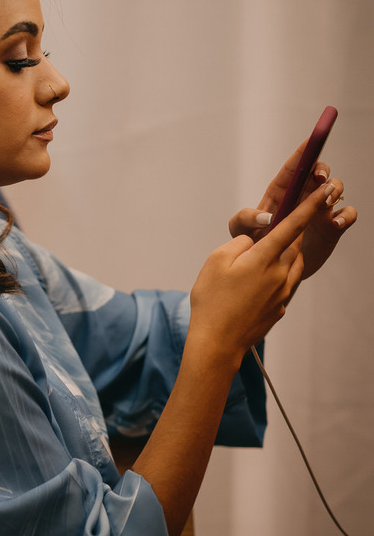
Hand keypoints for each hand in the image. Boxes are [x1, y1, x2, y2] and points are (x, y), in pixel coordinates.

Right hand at [193, 181, 332, 356]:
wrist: (217, 342)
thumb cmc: (212, 301)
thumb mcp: (215, 262)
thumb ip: (238, 243)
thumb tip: (253, 241)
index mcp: (263, 258)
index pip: (291, 225)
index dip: (308, 206)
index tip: (324, 192)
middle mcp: (279, 273)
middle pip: (292, 245)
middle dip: (285, 236)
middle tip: (268, 236)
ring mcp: (282, 292)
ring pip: (290, 265)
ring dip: (281, 257)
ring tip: (258, 263)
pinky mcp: (279, 307)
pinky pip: (282, 284)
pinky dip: (273, 278)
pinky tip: (251, 288)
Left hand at [228, 142, 356, 279]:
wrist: (267, 270)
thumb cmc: (251, 245)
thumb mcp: (239, 230)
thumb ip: (246, 219)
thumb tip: (267, 217)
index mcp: (280, 193)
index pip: (293, 168)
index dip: (303, 152)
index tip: (312, 139)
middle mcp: (302, 197)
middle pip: (318, 172)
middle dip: (321, 168)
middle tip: (318, 177)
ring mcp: (318, 211)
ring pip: (335, 188)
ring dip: (334, 189)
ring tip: (325, 199)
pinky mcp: (330, 228)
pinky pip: (347, 214)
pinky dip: (345, 215)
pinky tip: (335, 223)